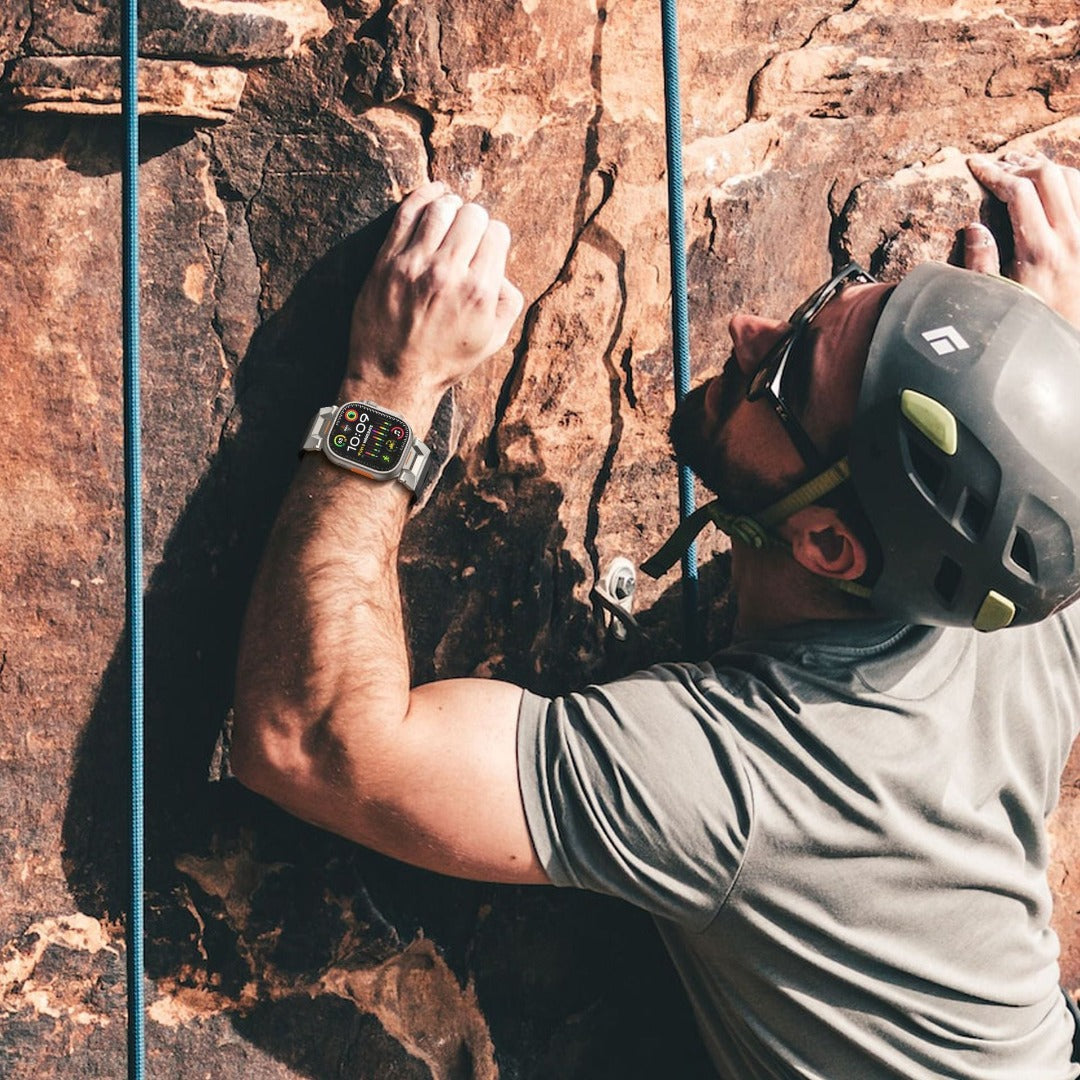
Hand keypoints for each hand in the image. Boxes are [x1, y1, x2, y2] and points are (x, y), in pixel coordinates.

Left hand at [346, 182, 524, 400]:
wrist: (394, 376)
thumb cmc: (445, 361)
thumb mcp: (493, 341)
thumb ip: (509, 303)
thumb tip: (502, 271)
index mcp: (480, 291)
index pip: (497, 232)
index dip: (494, 236)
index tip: (486, 245)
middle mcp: (450, 273)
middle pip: (472, 214)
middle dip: (475, 218)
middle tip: (469, 231)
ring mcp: (415, 264)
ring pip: (442, 207)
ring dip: (451, 206)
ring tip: (451, 214)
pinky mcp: (387, 261)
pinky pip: (408, 211)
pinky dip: (425, 195)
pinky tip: (434, 194)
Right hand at [965, 151, 1079, 327]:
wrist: (1071, 339)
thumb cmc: (1029, 324)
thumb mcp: (995, 300)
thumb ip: (981, 264)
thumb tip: (974, 228)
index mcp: (1039, 251)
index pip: (1019, 191)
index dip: (994, 173)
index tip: (975, 166)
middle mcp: (1071, 237)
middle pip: (1048, 175)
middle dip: (1018, 164)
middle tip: (997, 166)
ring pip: (1072, 178)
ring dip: (1046, 168)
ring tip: (1022, 169)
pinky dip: (1068, 181)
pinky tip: (1050, 185)